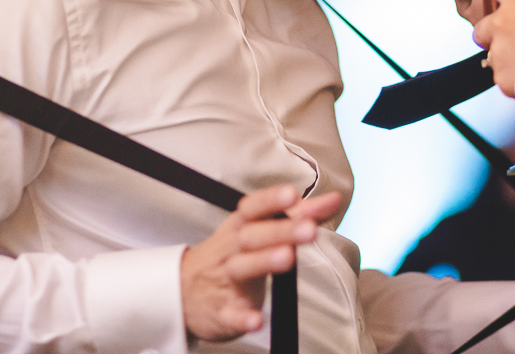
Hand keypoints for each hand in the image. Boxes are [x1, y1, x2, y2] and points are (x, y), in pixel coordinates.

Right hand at [179, 185, 341, 341]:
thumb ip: (299, 216)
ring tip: (288, 258)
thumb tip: (333, 200)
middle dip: (281, 231)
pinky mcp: (222, 312)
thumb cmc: (228, 255)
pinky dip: (243, 318)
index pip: (253, 208)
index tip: (292, 195)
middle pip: (253, 236)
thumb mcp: (257, 230)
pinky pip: (231, 315)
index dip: (271, 200)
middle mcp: (231, 250)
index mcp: (240, 227)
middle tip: (309, 229)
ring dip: (264, 262)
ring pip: (241, 269)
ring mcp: (225, 281)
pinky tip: (257, 320)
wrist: (181, 292)